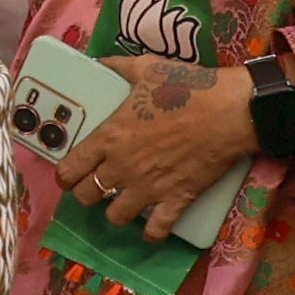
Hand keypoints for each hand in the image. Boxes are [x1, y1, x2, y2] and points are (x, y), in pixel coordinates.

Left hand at [50, 55, 256, 232]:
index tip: (66, 177)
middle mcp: (122, 166)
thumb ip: (118, 67)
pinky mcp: (177, 199)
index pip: (71, 168)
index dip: (64, 176)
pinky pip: (157, 228)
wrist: (230, 112)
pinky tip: (150, 230)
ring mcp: (149, 186)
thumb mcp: (146, 68)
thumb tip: (101, 61)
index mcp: (110, 137)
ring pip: (115, 216)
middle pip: (87, 195)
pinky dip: (152, 233)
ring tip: (121, 205)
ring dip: (115, 213)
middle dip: (86, 194)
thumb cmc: (187, 88)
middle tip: (93, 188)